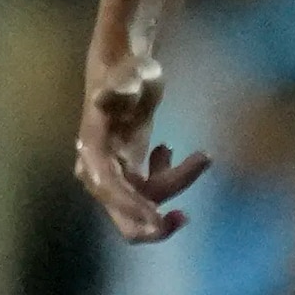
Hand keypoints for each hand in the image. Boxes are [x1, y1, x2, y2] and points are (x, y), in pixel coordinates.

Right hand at [73, 47, 211, 242]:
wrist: (127, 70)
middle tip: (183, 218)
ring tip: (202, 157)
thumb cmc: (128, 71)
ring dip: (175, 185)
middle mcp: (99, 168)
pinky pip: (151, 192)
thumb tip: (104, 98)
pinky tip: (169, 151)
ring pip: (145, 202)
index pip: (109, 188)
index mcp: (93, 150)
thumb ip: (120, 89)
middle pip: (121, 213)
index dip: (132, 207)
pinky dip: (170, 178)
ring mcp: (115, 173)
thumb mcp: (129, 75)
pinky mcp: (130, 172)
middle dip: (151, 224)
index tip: (159, 218)